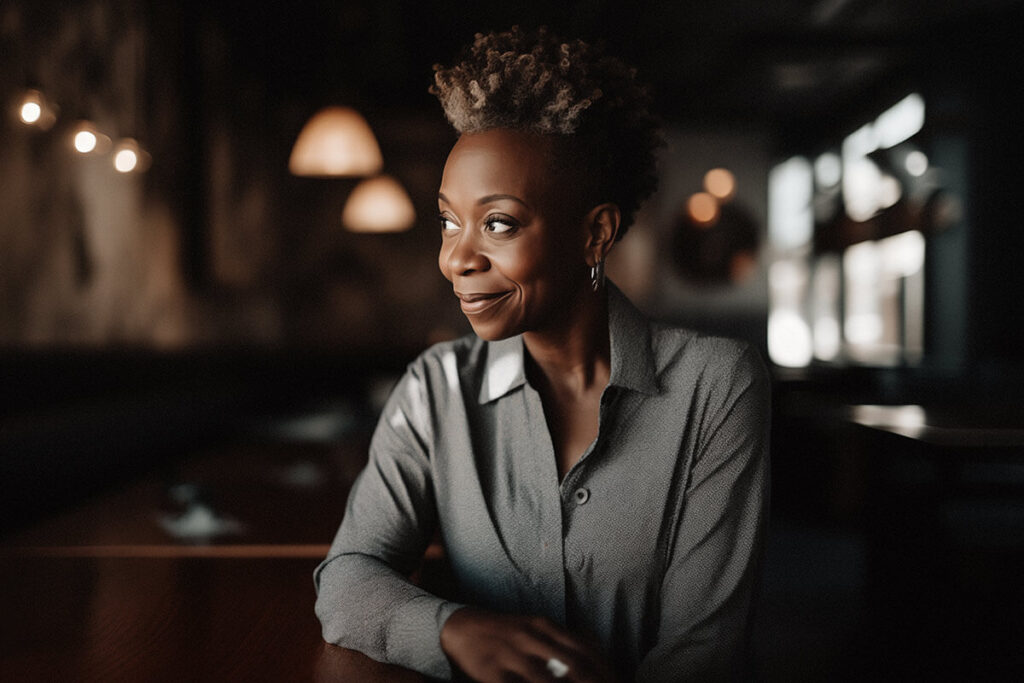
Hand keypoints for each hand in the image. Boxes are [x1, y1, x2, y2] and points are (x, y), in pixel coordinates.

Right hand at [440, 607, 617, 682]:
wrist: (461, 628)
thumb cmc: (506, 633)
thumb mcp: (535, 628)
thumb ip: (561, 641)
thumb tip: (595, 653)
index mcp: (544, 626)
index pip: (584, 649)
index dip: (604, 670)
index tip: (618, 682)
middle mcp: (531, 638)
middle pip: (572, 665)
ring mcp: (512, 655)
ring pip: (545, 681)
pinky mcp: (493, 673)